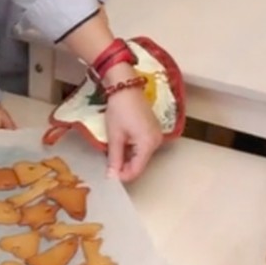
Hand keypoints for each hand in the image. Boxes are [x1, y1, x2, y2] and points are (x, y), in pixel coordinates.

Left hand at [103, 62, 162, 181]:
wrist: (125, 87)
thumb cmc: (119, 110)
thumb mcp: (115, 136)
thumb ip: (115, 158)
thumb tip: (112, 177)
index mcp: (148, 144)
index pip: (136, 169)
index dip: (123, 176)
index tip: (109, 177)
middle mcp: (156, 142)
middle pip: (140, 163)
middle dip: (125, 167)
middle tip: (109, 167)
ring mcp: (156, 135)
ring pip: (141, 156)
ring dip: (127, 158)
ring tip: (112, 157)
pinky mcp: (153, 130)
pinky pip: (143, 146)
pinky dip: (132, 150)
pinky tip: (121, 147)